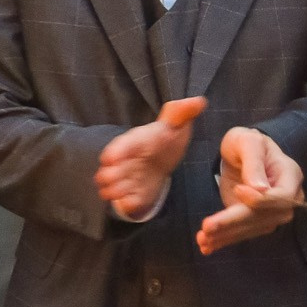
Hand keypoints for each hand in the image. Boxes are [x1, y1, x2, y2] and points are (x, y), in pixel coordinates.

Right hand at [95, 96, 204, 217]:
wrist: (161, 157)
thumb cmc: (165, 138)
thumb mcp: (175, 123)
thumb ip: (182, 112)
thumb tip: (198, 101)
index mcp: (133, 143)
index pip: (118, 146)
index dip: (114, 153)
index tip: (110, 159)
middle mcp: (124, 162)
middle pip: (107, 171)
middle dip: (110, 176)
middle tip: (118, 180)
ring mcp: (126, 178)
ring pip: (111, 188)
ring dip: (115, 192)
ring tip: (124, 193)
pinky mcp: (132, 193)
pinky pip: (126, 203)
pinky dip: (127, 204)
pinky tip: (134, 202)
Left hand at [198, 127, 303, 254]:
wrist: (242, 153)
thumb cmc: (247, 142)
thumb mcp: (248, 142)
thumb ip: (254, 162)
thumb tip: (260, 189)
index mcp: (290, 175)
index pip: (282, 196)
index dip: (261, 199)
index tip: (238, 191)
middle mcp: (287, 198)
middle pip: (263, 216)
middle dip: (234, 223)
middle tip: (208, 228)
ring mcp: (273, 211)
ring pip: (251, 228)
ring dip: (226, 236)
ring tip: (202, 240)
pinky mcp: (256, 219)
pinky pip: (242, 232)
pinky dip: (224, 239)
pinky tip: (207, 246)